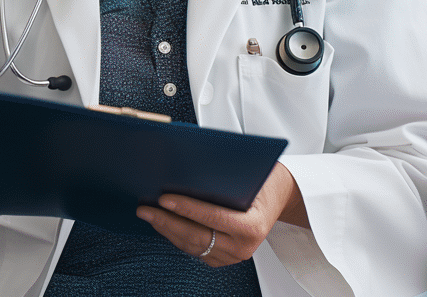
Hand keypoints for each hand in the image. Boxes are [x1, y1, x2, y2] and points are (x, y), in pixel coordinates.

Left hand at [136, 162, 308, 266]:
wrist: (281, 196)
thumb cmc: (264, 180)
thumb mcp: (249, 173)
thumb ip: (222, 176)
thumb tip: (184, 169)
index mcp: (252, 226)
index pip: (212, 217)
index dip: (185, 208)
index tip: (163, 198)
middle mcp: (244, 247)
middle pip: (196, 236)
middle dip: (166, 221)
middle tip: (145, 208)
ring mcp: (233, 256)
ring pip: (192, 246)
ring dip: (167, 230)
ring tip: (149, 214)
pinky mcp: (224, 258)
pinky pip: (195, 250)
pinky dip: (177, 237)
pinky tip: (163, 224)